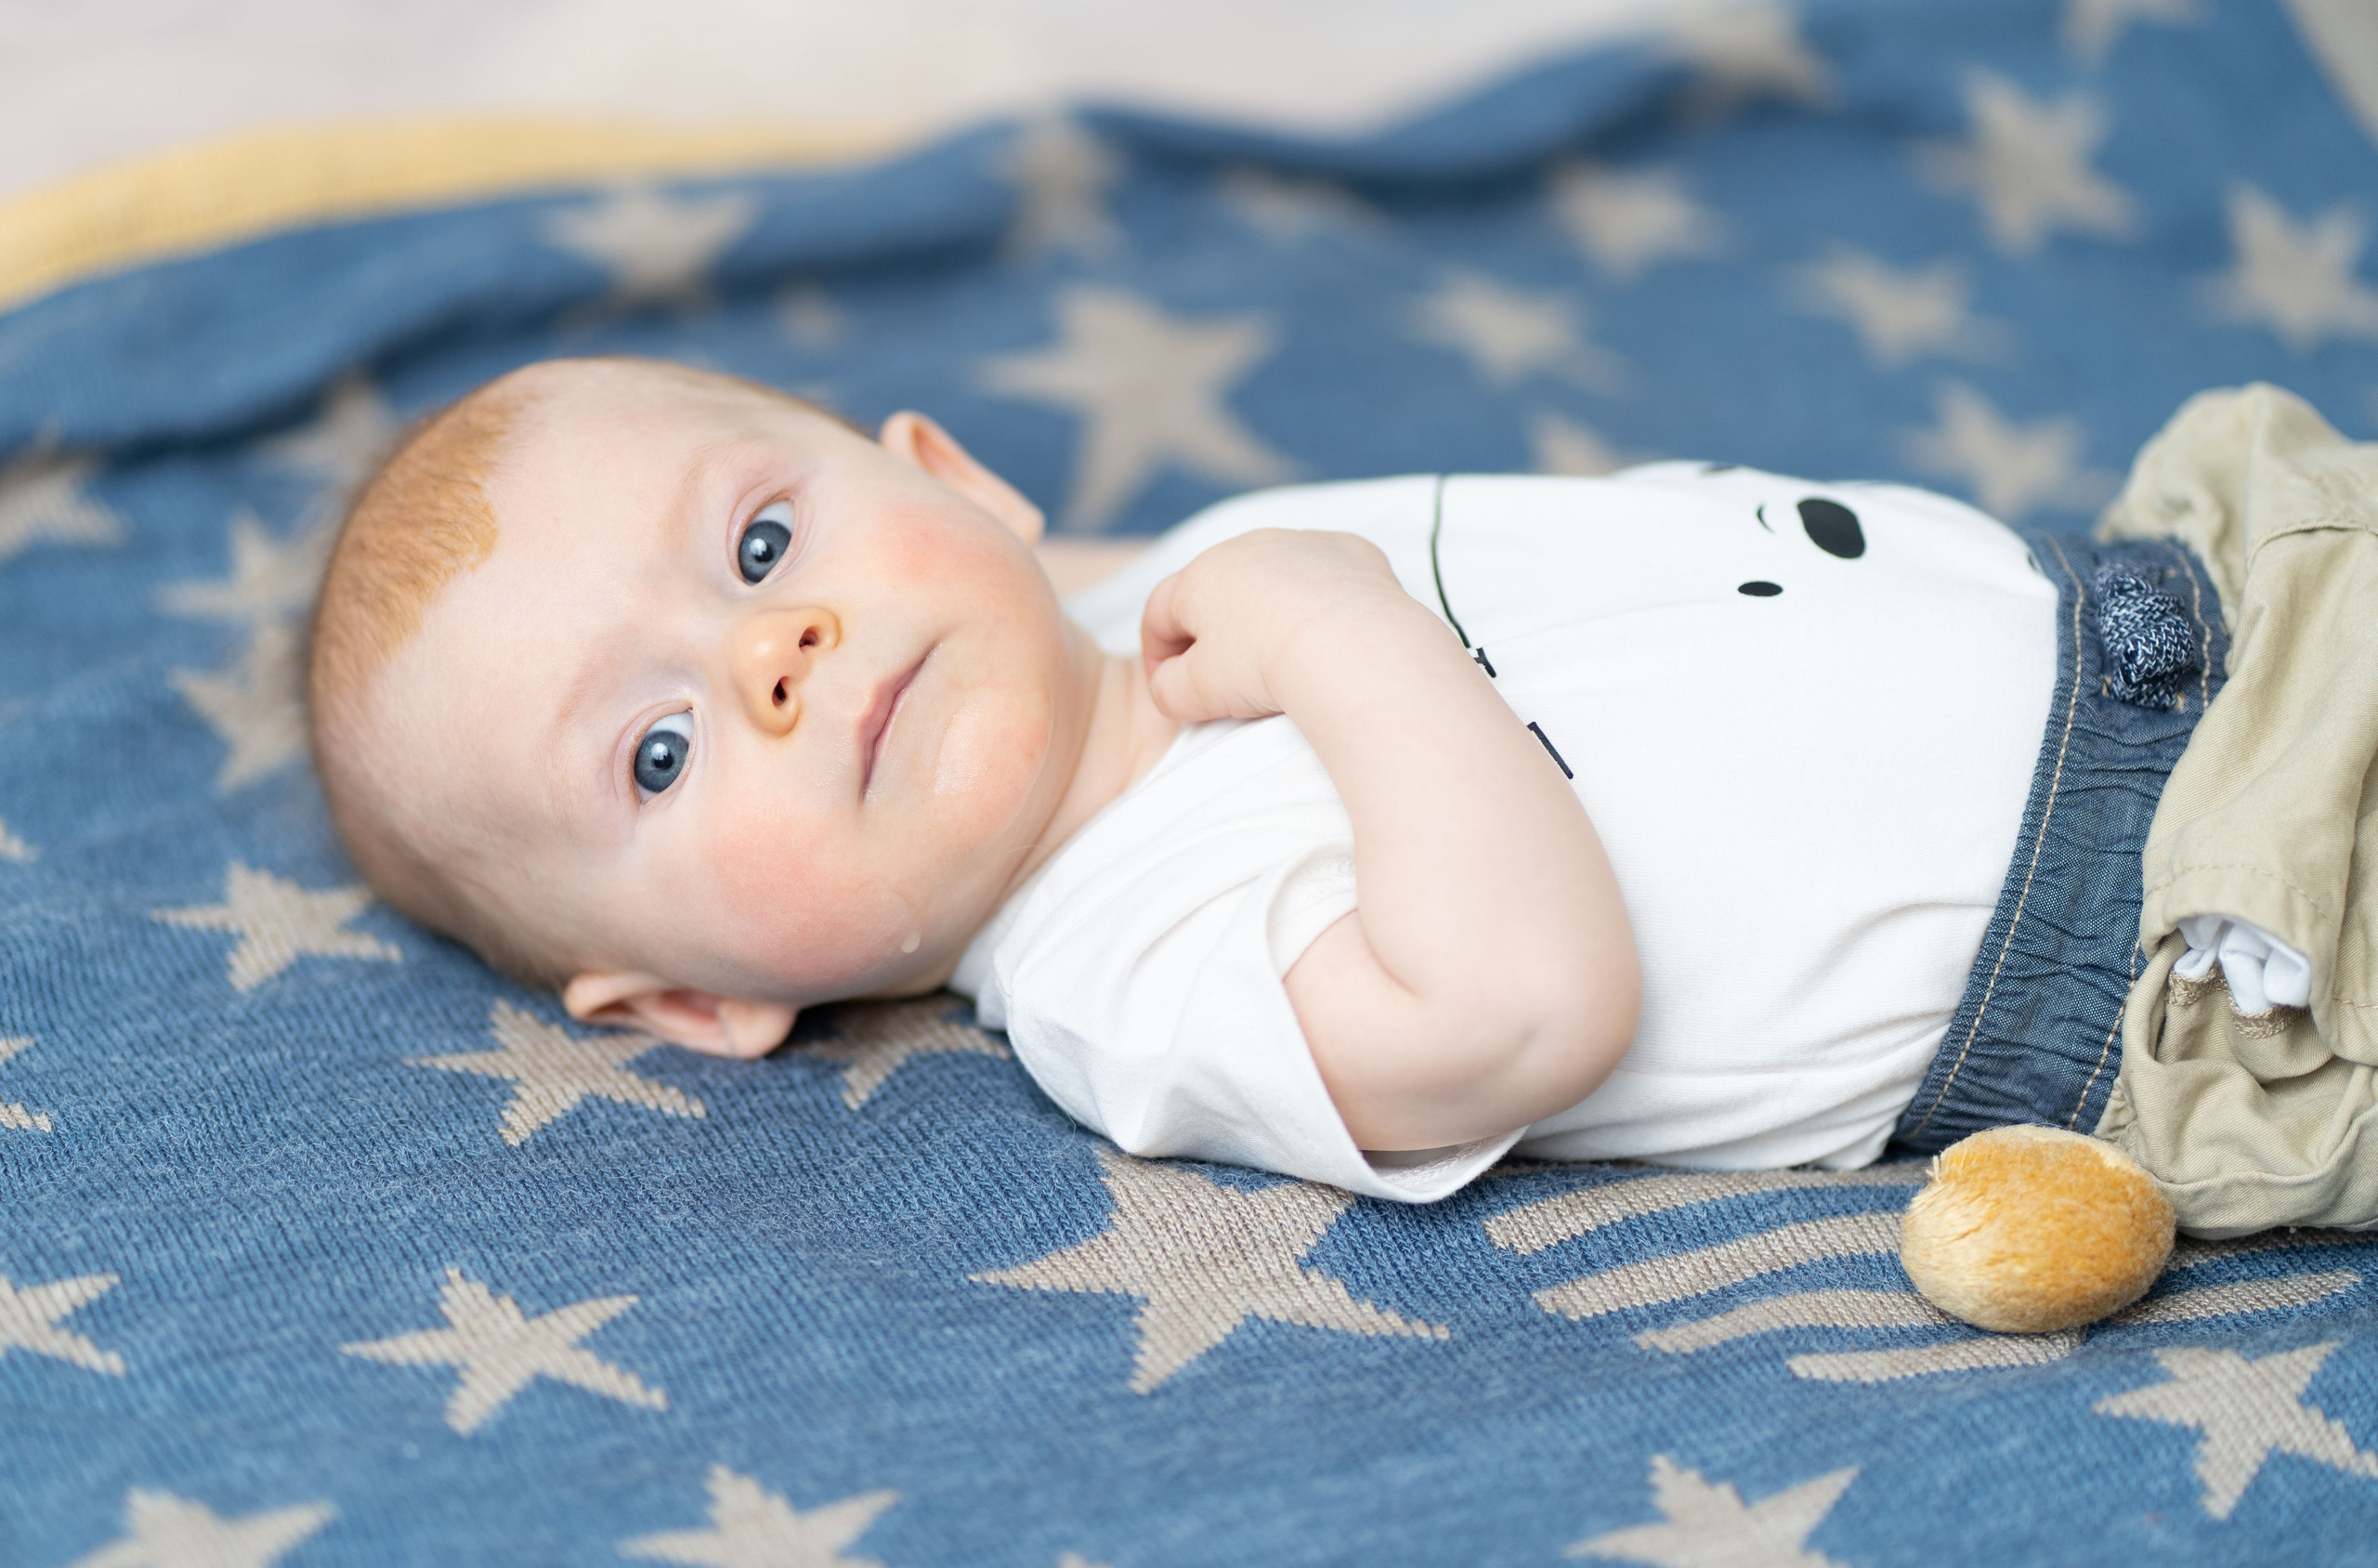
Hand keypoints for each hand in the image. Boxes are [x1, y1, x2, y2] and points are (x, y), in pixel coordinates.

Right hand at [1139, 529, 1403, 722]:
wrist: (1354, 649)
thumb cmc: (1264, 668)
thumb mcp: (1195, 694)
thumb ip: (1166, 690)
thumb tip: (1167, 683)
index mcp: (1201, 575)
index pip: (1160, 611)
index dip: (1157, 655)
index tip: (1172, 687)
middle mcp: (1249, 546)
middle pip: (1218, 590)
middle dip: (1215, 631)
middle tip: (1226, 678)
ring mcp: (1304, 543)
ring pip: (1275, 579)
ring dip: (1270, 613)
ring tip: (1283, 658)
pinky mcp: (1352, 551)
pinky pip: (1327, 576)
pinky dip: (1322, 602)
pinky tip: (1330, 636)